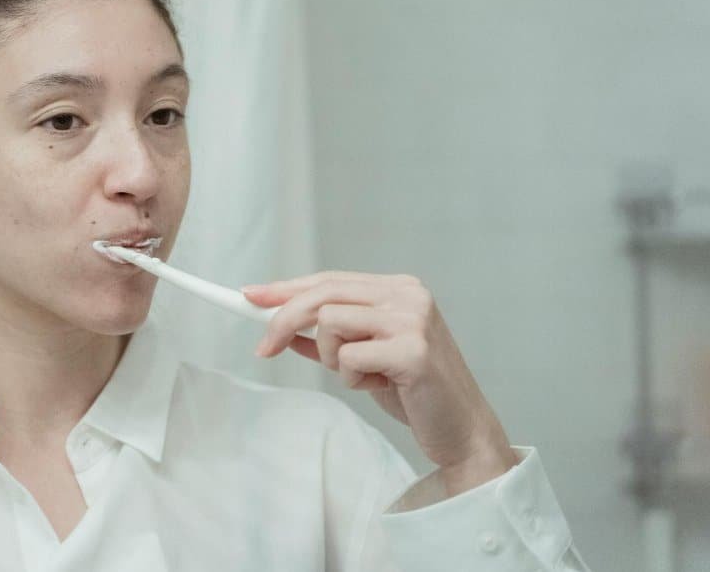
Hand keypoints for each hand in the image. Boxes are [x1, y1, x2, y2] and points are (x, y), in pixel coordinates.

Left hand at [242, 271, 517, 483]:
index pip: (329, 280)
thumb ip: (329, 336)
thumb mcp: (364, 356)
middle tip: (262, 349)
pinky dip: (352, 379)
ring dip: (331, 358)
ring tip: (362, 376)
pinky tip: (380, 387)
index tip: (249, 296)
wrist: (460, 429)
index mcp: (398, 288)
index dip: (286, 288)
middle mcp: (408, 295)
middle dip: (282, 321)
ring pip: (330, 323)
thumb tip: (277, 324)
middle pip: (323, 295)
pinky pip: (348, 358)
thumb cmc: (413, 391)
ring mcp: (413, 320)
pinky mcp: (412, 350)